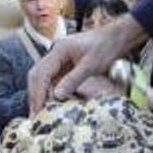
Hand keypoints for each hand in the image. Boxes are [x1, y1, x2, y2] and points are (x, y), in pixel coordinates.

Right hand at [27, 15, 147, 112]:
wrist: (116, 38)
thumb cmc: (106, 47)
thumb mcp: (91, 65)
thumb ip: (73, 79)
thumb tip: (56, 96)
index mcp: (59, 50)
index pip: (42, 73)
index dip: (38, 92)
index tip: (38, 109)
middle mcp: (55, 53)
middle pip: (37, 75)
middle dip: (35, 94)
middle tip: (35, 115)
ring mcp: (59, 59)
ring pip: (44, 78)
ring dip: (43, 94)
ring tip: (43, 112)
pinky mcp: (65, 65)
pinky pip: (54, 80)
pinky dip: (52, 91)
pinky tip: (55, 103)